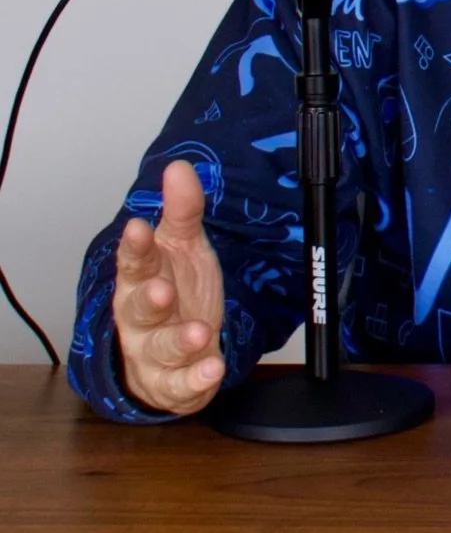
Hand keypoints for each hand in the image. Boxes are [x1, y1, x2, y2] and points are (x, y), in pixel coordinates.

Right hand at [113, 159, 226, 415]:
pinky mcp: (173, 381)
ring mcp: (154, 351)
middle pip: (139, 308)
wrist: (170, 351)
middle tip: (163, 290)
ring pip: (159, 348)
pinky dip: (197, 379)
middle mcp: (142, 317)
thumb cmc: (175, 290)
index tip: (139, 228)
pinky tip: (213, 368)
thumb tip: (179, 168)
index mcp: (141, 279)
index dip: (135, 247)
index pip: (134, 261)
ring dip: (177, 341)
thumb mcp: (183, 247)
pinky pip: (182, 384)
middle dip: (149, 300)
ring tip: (197, 333)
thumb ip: (183, 210)